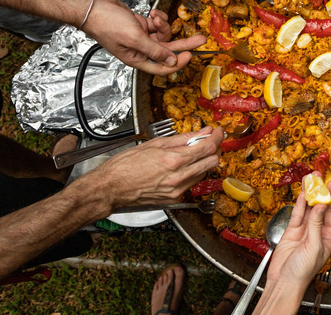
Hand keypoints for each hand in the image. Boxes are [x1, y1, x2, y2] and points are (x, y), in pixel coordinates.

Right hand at [81, 0, 205, 74]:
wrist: (92, 6)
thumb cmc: (106, 23)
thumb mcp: (134, 38)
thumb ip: (155, 50)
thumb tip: (171, 61)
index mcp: (137, 58)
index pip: (163, 67)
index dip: (177, 63)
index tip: (190, 54)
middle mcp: (140, 50)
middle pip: (168, 51)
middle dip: (184, 44)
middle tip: (200, 39)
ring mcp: (140, 37)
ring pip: (162, 35)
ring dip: (163, 25)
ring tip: (157, 18)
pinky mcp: (140, 25)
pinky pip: (156, 24)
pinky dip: (158, 18)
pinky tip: (153, 13)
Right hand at [86, 127, 223, 208]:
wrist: (111, 188)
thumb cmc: (125, 166)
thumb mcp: (154, 144)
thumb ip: (183, 139)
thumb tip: (202, 132)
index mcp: (173, 160)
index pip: (208, 147)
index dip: (218, 137)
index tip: (219, 132)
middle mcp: (178, 177)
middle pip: (212, 162)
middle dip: (215, 149)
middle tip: (210, 140)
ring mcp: (178, 190)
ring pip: (204, 173)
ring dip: (204, 161)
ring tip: (194, 152)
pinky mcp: (175, 199)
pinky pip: (192, 183)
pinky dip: (193, 172)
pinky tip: (184, 166)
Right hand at [267, 172, 330, 287]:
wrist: (285, 281)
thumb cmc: (303, 271)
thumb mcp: (314, 246)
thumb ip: (316, 224)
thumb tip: (320, 206)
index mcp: (329, 236)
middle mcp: (318, 231)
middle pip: (320, 206)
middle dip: (321, 191)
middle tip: (320, 176)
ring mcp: (305, 230)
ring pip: (308, 207)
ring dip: (309, 193)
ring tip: (310, 178)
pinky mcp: (292, 231)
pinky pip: (297, 213)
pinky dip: (299, 203)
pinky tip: (302, 192)